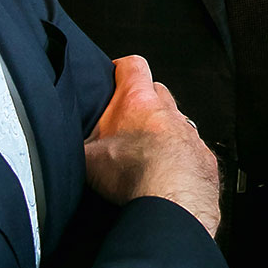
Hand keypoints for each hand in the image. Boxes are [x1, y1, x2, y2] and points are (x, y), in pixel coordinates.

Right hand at [82, 56, 222, 236]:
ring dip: (163, 132)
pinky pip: (193, 151)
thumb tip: (62, 148)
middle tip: (126, 123)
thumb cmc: (132, 174)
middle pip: (157, 92)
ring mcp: (190, 134)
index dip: (123, 69)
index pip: (133, 66)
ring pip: (177, 122)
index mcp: (138, 102)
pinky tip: (168, 174)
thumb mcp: (88, 158)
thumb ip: (77, 145)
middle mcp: (169, 112)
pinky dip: (181, 158)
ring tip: (146, 154)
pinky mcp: (204, 158)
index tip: (115, 75)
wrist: (173, 201)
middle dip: (143, 102)